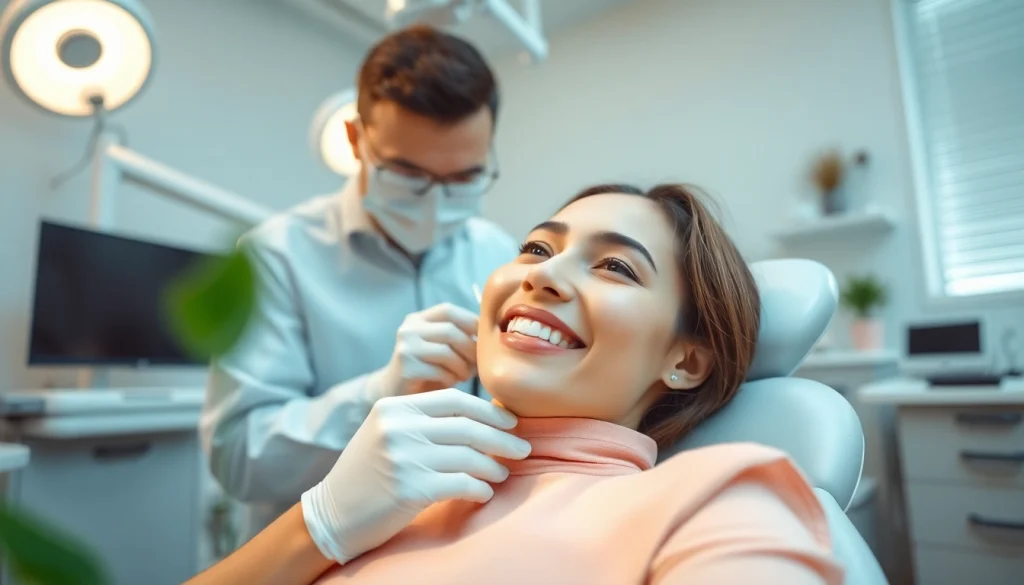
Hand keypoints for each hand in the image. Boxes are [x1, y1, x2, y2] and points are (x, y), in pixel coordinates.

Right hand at [300, 389, 531, 562]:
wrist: (332, 513)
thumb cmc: (368, 473)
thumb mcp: (388, 432)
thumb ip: (425, 421)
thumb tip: (484, 417)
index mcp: (396, 407)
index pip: (456, 400)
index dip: (490, 411)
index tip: (511, 423)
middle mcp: (400, 427)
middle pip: (468, 427)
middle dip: (503, 439)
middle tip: (522, 449)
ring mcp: (405, 457)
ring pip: (470, 456)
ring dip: (494, 467)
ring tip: (502, 474)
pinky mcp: (411, 488)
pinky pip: (462, 484)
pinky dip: (479, 489)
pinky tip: (483, 493)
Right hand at [374, 302, 479, 397]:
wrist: (394, 393)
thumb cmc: (427, 371)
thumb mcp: (442, 349)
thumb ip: (460, 338)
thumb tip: (491, 336)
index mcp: (418, 319)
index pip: (448, 310)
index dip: (470, 322)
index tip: (483, 338)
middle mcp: (409, 329)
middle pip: (449, 330)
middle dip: (470, 348)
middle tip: (477, 363)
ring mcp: (405, 347)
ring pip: (446, 351)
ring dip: (462, 366)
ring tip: (464, 375)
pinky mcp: (405, 367)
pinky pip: (439, 371)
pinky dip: (451, 378)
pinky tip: (449, 383)